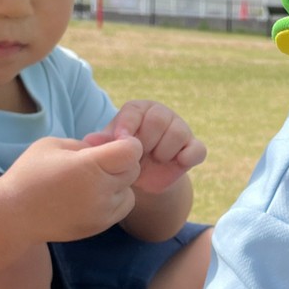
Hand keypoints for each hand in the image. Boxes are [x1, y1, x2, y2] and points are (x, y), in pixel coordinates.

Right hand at [1, 134, 141, 242]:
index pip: (131, 151)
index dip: (126, 144)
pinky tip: (93, 195)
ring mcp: (102, 212)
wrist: (14, 215)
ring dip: (119, 182)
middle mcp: (100, 191)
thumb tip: (107, 146)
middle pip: (133, 170)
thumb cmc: (29, 175)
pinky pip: (122, 207)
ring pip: (130, 190)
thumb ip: (85, 144)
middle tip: (99, 161)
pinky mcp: (100, 226)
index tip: (112, 145)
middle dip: (121, 162)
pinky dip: (114, 199)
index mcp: (89, 166)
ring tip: (94, 180)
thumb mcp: (53, 145)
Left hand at [83, 101, 205, 196]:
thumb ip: (102, 143)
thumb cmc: (123, 157)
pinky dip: (189, 156)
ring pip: (178, 133)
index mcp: (139, 110)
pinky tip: (178, 163)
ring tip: (155, 160)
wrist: (142, 178)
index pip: (135, 111)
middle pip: (159, 120)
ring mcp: (181, 130)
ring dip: (163, 151)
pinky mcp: (194, 148)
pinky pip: (198, 149)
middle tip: (138, 157)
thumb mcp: (110, 149)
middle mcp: (162, 115)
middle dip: (146, 142)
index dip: (127, 128)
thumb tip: (90, 140)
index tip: (121, 143)